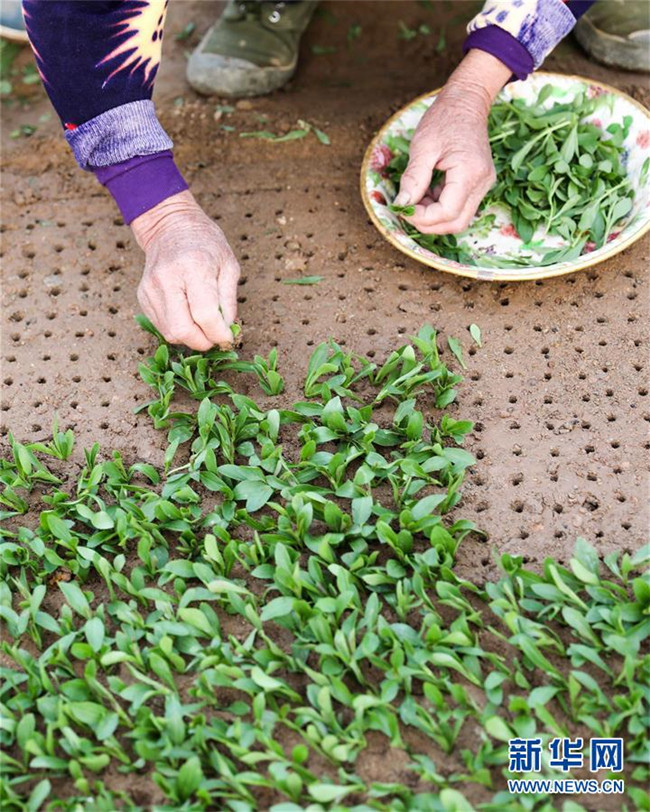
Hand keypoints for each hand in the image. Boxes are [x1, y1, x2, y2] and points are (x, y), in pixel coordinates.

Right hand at [131, 190, 239, 350]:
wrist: (170, 227)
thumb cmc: (205, 244)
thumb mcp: (229, 266)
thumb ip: (229, 301)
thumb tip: (227, 330)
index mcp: (194, 268)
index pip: (205, 315)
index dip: (219, 334)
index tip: (228, 338)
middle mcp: (167, 279)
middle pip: (182, 330)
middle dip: (203, 342)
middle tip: (215, 338)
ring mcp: (151, 288)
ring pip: (170, 333)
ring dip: (191, 338)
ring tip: (203, 326)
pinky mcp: (143, 296)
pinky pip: (162, 326)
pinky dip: (178, 329)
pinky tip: (188, 316)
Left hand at [394, 50, 511, 234]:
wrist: (467, 102)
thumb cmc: (444, 119)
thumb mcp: (423, 147)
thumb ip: (413, 179)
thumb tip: (402, 204)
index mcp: (469, 173)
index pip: (447, 213)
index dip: (422, 218)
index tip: (403, 209)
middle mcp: (481, 184)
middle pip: (456, 223)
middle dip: (429, 224)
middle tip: (408, 211)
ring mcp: (483, 185)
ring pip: (458, 219)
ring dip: (434, 217)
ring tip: (416, 200)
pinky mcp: (478, 185)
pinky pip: (460, 207)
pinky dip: (440, 208)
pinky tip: (426, 194)